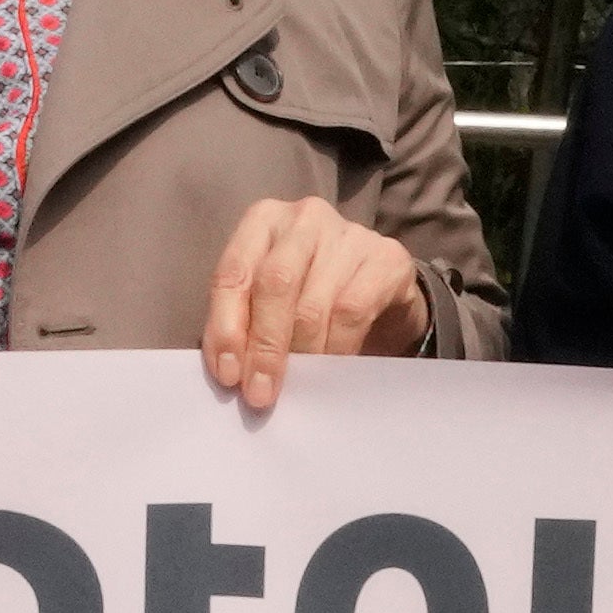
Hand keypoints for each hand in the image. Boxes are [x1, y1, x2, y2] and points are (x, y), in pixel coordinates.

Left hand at [202, 194, 427, 409]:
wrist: (380, 286)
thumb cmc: (310, 293)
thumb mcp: (268, 299)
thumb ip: (244, 322)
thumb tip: (229, 371)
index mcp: (263, 220)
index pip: (233, 272)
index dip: (226, 327)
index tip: (228, 374)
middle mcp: (304, 219)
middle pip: (274, 285)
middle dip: (264, 346)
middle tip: (260, 393)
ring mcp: (348, 234)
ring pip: (313, 305)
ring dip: (301, 357)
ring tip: (296, 388)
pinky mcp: (386, 258)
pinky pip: (352, 313)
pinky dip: (337, 350)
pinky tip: (331, 372)